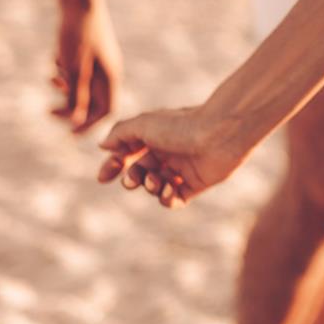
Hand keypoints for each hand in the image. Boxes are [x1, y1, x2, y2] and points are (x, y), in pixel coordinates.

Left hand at [51, 1, 121, 133]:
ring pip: (84, 85)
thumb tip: (77, 120)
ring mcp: (99, 58)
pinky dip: (65, 72)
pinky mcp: (89, 49)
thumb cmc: (77, 33)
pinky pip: (78, 71)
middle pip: (94, 100)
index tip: (69, 134)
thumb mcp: (74, 69)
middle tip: (48, 112)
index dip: (89, 125)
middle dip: (71, 108)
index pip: (107, 111)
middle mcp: (108, 69)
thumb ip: (77, 96)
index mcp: (110, 76)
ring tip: (51, 79)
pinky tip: (55, 60)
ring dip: (66, 89)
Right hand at [97, 105, 246, 208]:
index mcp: (155, 134)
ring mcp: (182, 168)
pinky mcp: (196, 183)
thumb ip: (120, 134)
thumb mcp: (144, 125)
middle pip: (140, 172)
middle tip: (132, 180)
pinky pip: (174, 199)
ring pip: (155, 186)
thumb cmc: (182, 126)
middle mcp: (168, 151)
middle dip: (132, 178)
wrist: (220, 134)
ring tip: (155, 181)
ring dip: (150, 187)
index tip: (104, 177)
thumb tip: (103, 146)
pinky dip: (166, 198)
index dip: (114, 165)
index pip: (128, 153)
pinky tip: (168, 190)